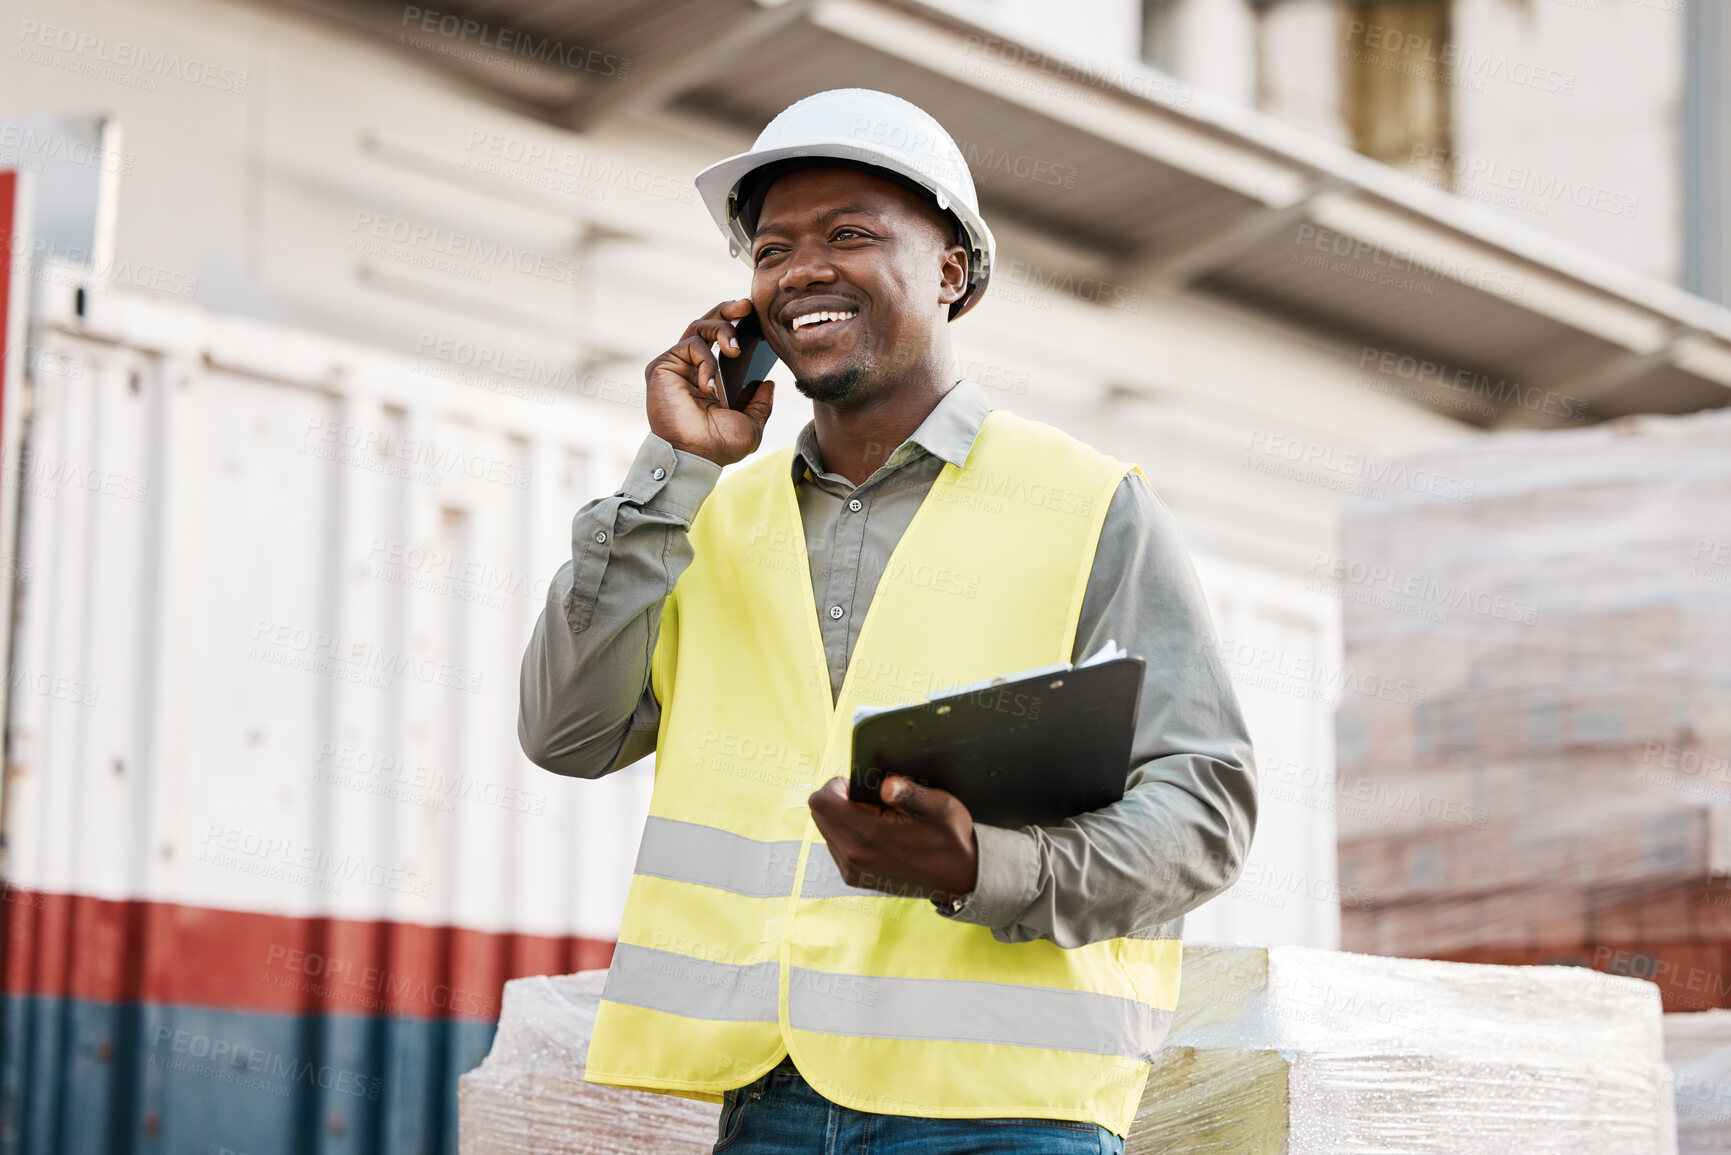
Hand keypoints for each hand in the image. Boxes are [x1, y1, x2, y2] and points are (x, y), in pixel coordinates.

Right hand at [645, 297, 774, 466]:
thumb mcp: (751, 424)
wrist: (696, 456)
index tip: (754, 314)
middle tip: (747, 306)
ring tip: (736, 349)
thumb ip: (760, 403)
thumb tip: (766, 383)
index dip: (736, 324)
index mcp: (711, 378)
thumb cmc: (719, 446)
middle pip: (707, 324)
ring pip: (698, 327)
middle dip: (728, 310)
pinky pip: (689, 346)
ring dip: (722, 331)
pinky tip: (711, 384)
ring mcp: (676, 366)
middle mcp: (691, 368)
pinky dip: (706, 361)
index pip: (720, 341)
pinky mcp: (663, 366)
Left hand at [806, 774, 977, 903]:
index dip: (836, 786)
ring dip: (844, 817)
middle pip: (819, 814)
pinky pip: (835, 844)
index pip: (821, 802)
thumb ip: (909, 792)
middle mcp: (853, 858)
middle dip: (840, 800)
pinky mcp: (853, 878)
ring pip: (826, 829)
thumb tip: (886, 785)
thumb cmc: (951, 838)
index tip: (860, 785)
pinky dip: (849, 832)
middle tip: (874, 802)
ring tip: (879, 819)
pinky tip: (877, 833)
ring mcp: (851, 871)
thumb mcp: (939, 806)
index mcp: (868, 837)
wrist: (960, 877)